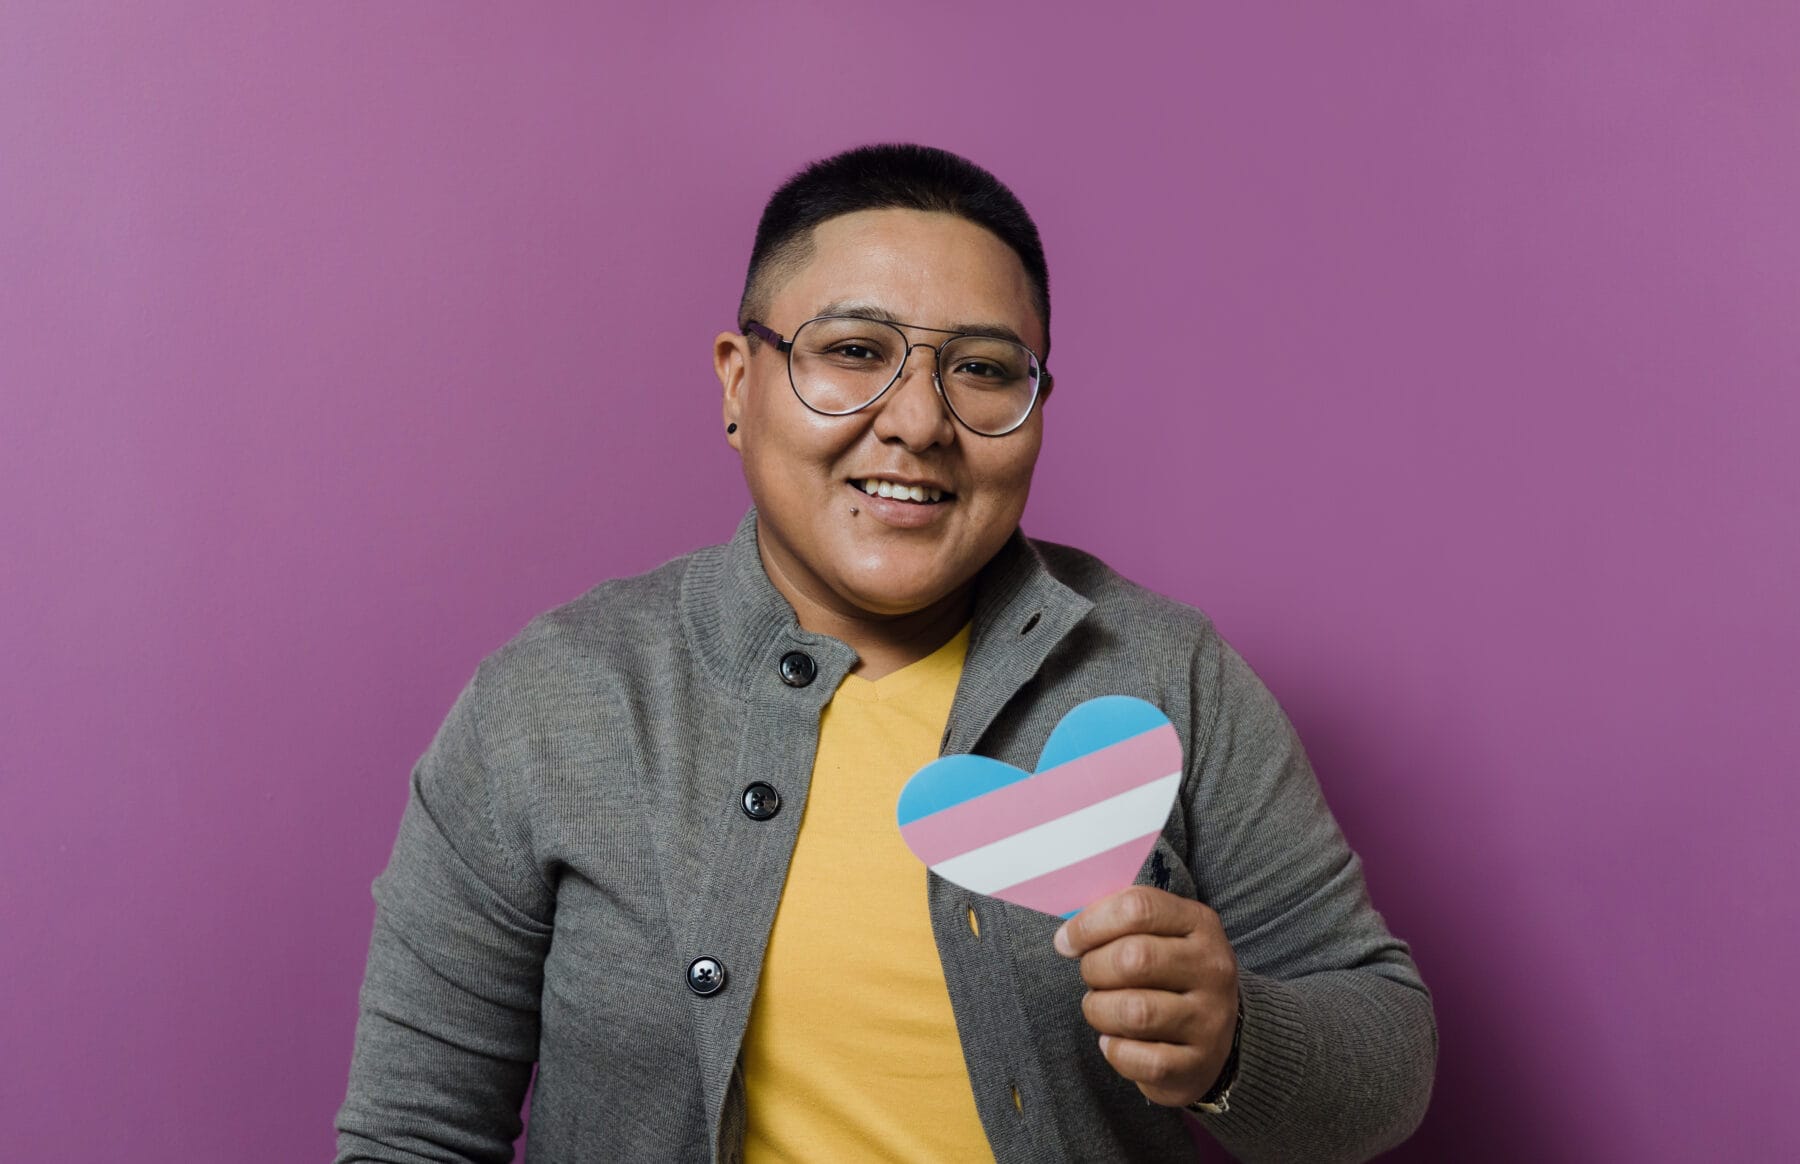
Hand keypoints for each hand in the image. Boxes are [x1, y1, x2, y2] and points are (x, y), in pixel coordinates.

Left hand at [1053, 885, 1239, 1107]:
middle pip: (1134, 958)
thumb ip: (1116, 922)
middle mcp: (1212, 968)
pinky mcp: (1200, 1063)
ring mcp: (1210, 1018)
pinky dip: (1115, 1050)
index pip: (1138, 908)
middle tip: (1092, 978)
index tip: (1066, 942)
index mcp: (1199, 924)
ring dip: (1100, 1011)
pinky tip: (1115, 1041)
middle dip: (1094, 969)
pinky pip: (1142, 1059)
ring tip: (1101, 1009)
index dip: (1090, 924)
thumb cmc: (1169, 974)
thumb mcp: (1158, 932)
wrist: (1216, 1033)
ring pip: (1135, 1012)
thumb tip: (1067, 938)